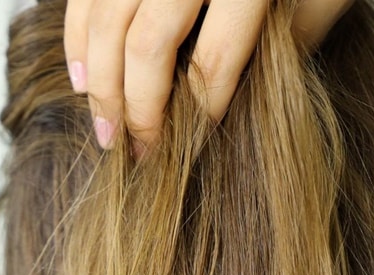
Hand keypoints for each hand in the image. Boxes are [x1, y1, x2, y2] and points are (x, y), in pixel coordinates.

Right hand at [64, 0, 354, 148]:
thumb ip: (295, 36)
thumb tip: (247, 98)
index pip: (213, 58)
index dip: (198, 112)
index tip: (192, 146)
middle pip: (146, 45)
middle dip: (136, 109)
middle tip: (135, 154)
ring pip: (106, 20)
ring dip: (98, 81)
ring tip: (104, 128)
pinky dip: (77, 36)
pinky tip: (82, 75)